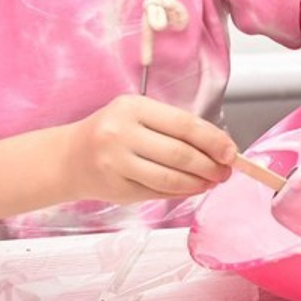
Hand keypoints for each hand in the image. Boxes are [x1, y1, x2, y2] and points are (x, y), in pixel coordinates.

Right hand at [60, 95, 237, 204]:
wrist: (69, 157)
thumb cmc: (112, 131)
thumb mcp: (139, 114)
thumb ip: (173, 125)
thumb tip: (217, 144)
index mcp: (133, 108)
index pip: (183, 124)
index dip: (212, 140)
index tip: (230, 151)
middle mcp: (121, 134)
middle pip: (179, 153)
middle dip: (209, 165)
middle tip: (226, 170)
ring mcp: (116, 164)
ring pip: (169, 177)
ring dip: (197, 182)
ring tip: (213, 181)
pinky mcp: (115, 189)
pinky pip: (156, 192)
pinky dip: (180, 192)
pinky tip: (193, 188)